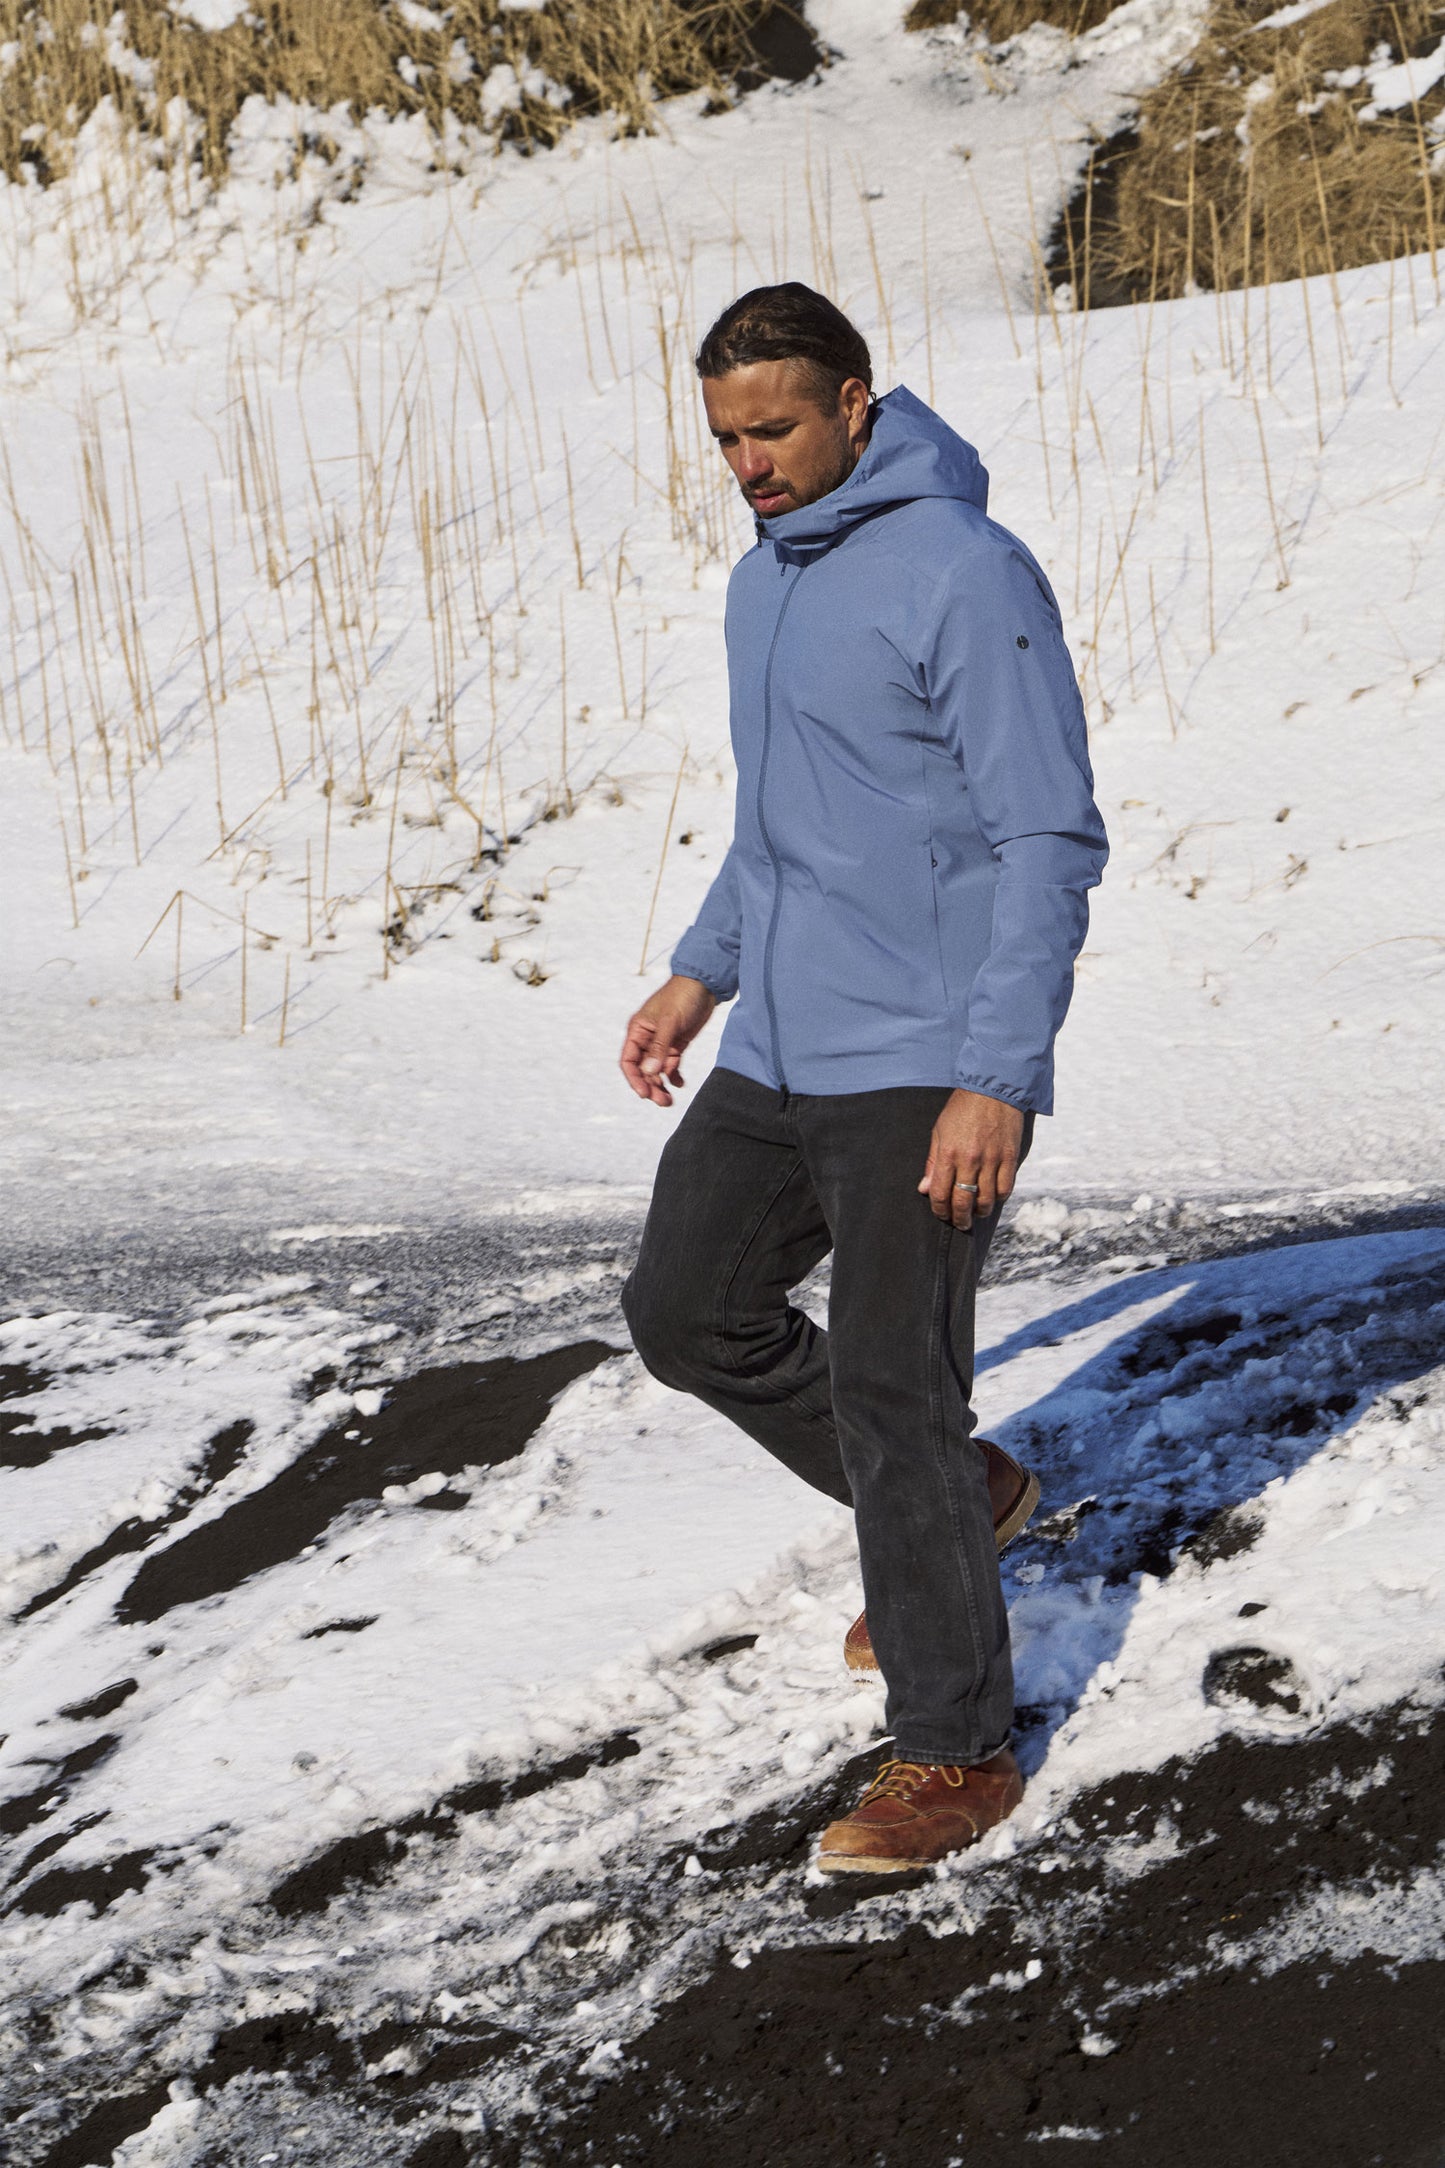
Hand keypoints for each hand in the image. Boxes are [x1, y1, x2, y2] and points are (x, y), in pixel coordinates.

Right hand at [620, 975, 715, 1106]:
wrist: (704, 985)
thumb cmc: (682, 996)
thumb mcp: (670, 1021)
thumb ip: (660, 1047)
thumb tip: (649, 1072)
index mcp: (638, 1030)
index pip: (628, 1060)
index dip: (634, 1079)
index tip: (644, 1093)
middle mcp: (647, 1039)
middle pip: (643, 1070)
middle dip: (650, 1087)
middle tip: (663, 1101)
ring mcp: (662, 1043)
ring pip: (656, 1071)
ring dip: (661, 1086)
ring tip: (670, 1101)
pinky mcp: (677, 1045)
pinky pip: (671, 1066)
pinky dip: (674, 1076)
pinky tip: (680, 1084)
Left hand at [918, 1089, 1025, 1229]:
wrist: (993, 1089)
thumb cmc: (962, 1109)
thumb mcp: (939, 1131)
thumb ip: (933, 1162)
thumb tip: (925, 1188)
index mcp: (949, 1153)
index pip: (940, 1194)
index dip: (940, 1210)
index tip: (941, 1214)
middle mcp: (970, 1160)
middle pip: (963, 1202)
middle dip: (960, 1219)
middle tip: (960, 1224)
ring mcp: (992, 1160)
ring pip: (986, 1200)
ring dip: (980, 1212)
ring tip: (976, 1213)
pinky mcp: (1010, 1157)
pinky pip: (1005, 1188)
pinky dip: (998, 1198)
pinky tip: (992, 1198)